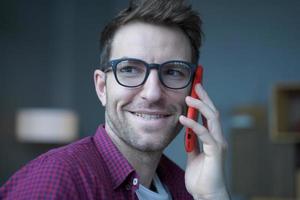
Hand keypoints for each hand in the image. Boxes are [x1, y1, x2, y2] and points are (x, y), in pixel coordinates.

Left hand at [179, 84, 229, 199]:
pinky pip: (204, 134)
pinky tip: (183, 119)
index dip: (204, 100)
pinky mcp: (215, 152)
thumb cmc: (201, 177)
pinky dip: (193, 125)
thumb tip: (187, 129)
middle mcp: (218, 138)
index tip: (196, 88)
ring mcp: (218, 144)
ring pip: (212, 119)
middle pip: (213, 111)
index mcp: (212, 138)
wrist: (206, 194)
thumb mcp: (193, 154)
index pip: (209, 114)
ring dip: (201, 106)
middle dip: (205, 96)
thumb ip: (193, 142)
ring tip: (188, 98)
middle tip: (196, 83)